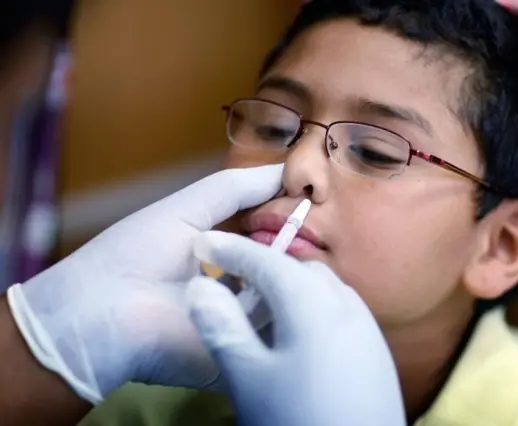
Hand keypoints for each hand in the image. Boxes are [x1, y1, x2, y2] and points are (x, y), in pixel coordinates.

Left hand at [6, 164, 282, 403]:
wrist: (99, 312)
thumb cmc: (136, 253)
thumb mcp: (188, 209)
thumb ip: (236, 189)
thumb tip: (283, 170)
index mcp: (224, 259)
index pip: (268, 238)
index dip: (287, 218)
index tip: (309, 198)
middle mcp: (237, 289)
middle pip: (282, 265)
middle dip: (297, 241)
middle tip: (311, 219)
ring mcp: (242, 321)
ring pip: (287, 292)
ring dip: (296, 266)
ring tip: (308, 242)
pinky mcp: (245, 350)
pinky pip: (279, 323)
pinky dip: (288, 294)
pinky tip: (292, 271)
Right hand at [188, 231, 405, 425]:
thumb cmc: (296, 419)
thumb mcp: (248, 377)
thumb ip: (222, 326)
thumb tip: (200, 285)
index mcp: (312, 301)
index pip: (265, 261)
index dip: (231, 249)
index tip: (204, 241)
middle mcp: (345, 302)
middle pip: (298, 269)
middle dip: (263, 266)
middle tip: (231, 278)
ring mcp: (366, 326)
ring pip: (322, 288)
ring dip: (290, 286)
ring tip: (261, 308)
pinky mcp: (375, 350)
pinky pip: (338, 309)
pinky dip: (311, 307)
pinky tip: (297, 336)